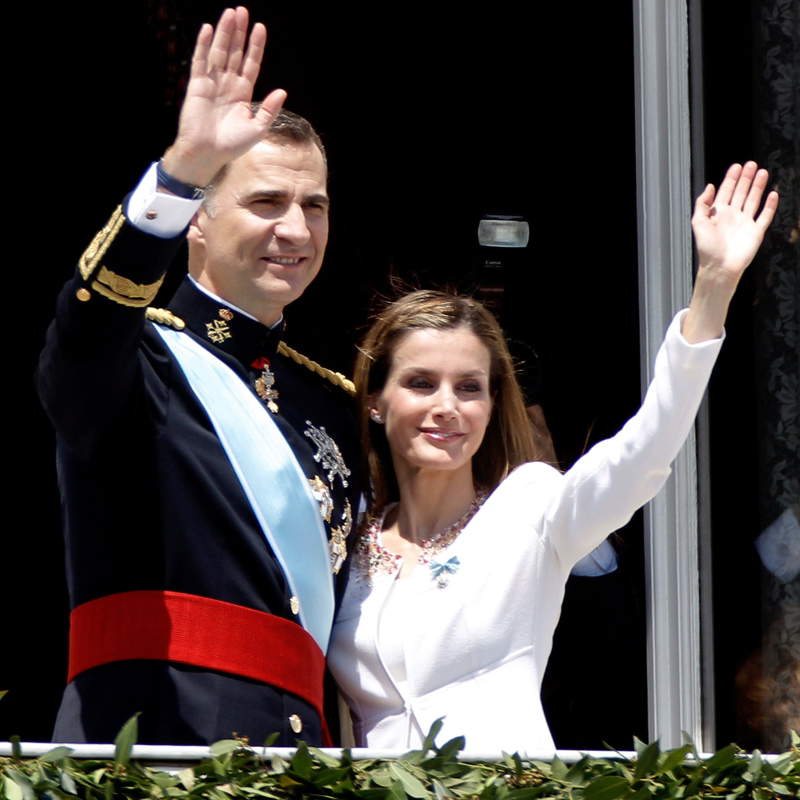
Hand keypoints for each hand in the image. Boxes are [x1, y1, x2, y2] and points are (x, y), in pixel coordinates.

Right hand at [161, 6, 285, 186]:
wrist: (208, 154)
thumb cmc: (232, 145)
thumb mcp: (257, 129)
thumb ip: (269, 109)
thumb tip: (282, 91)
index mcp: (242, 93)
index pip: (250, 64)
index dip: (255, 46)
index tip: (260, 28)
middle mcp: (228, 84)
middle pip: (235, 52)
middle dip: (239, 32)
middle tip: (242, 11)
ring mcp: (212, 83)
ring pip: (219, 52)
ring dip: (224, 32)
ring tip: (230, 13)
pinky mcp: (197, 85)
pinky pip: (200, 61)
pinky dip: (203, 45)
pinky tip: (208, 29)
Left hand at [684, 162, 778, 342]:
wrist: (719, 267)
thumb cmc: (707, 248)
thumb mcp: (698, 223)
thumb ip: (702, 204)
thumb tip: (709, 186)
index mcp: (719, 214)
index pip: (726, 191)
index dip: (731, 178)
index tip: (736, 166)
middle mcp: (733, 216)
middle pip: (741, 193)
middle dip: (746, 178)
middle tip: (751, 164)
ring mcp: (745, 223)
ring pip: (753, 200)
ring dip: (758, 187)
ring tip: (762, 172)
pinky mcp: (756, 232)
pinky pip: (765, 216)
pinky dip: (770, 205)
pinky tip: (773, 194)